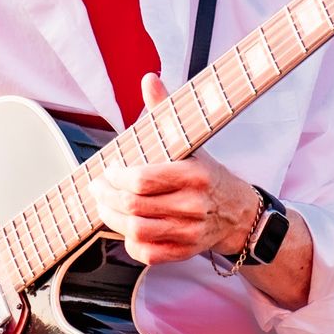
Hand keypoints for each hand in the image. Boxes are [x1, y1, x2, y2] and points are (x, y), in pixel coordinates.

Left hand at [90, 74, 259, 265]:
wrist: (237, 213)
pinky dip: (129, 242)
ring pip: (136, 231)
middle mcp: (194, 206)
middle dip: (106, 196)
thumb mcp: (190, 141)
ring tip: (105, 205)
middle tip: (97, 187)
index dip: (116, 176)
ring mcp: (190, 232)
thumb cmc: (206, 174)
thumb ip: (165, 111)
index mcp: (194, 175)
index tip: (108, 170)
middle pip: (134, 206)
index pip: (143, 180)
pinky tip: (125, 227)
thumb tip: (150, 79)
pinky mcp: (184, 252)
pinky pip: (146, 253)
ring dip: (112, 218)